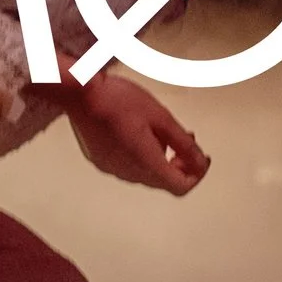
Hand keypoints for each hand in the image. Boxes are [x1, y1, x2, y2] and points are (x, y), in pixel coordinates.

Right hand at [66, 73, 209, 194]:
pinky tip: (140, 134)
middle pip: (164, 182)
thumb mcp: (161, 118)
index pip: (181, 187)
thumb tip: (200, 161)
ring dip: (161, 160)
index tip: (201, 159)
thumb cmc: (119, 101)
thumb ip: (184, 143)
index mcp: (147, 164)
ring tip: (162, 134)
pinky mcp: (101, 161)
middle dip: (180, 165)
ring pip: (147, 175)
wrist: (80, 95)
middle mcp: (129, 174)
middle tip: (187, 142)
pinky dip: (142, 157)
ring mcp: (112, 169)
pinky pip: (128, 167)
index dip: (197, 175)